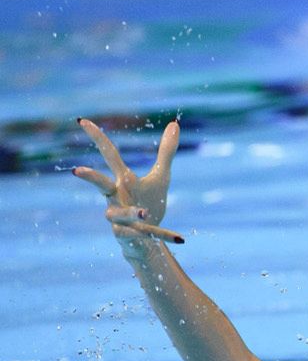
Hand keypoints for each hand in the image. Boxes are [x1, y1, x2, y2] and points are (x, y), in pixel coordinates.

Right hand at [71, 118, 184, 251]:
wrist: (146, 239)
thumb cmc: (149, 203)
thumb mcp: (160, 176)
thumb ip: (166, 152)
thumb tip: (174, 124)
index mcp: (123, 180)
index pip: (109, 156)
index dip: (97, 138)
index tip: (82, 121)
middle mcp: (116, 198)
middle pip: (100, 185)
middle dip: (91, 178)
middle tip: (77, 171)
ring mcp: (119, 218)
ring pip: (117, 214)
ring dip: (132, 212)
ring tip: (145, 212)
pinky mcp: (128, 235)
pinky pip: (142, 234)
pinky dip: (159, 235)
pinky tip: (179, 239)